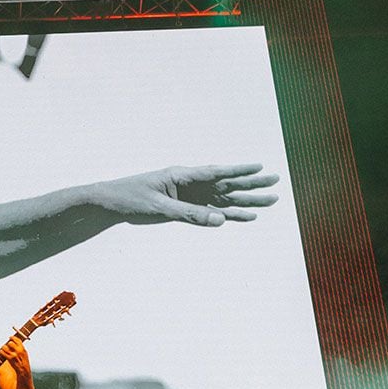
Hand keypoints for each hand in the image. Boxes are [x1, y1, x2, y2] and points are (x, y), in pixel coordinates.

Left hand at [0, 335, 30, 366]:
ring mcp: (13, 355)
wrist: (23, 370)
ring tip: (4, 348)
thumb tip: (15, 340)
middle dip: (8, 343)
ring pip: (5, 347)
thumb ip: (20, 347)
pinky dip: (1, 351)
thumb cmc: (23, 361)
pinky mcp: (9, 359)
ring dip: (3, 347)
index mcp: (23, 349)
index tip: (10, 337)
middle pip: (10, 343)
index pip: (17, 340)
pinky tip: (2, 351)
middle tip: (7, 344)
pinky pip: (2, 352)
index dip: (13, 337)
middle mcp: (18, 351)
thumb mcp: (25, 353)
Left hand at [100, 164, 278, 227]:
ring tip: (271, 201)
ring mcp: (189, 196)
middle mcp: (189, 184)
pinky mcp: (185, 208)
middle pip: (226, 184)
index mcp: (182, 176)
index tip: (260, 167)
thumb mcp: (160, 208)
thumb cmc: (131, 199)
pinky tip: (246, 217)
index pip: (216, 172)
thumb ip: (190, 214)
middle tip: (277, 182)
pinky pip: (212, 212)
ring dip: (246, 201)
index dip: (239, 171)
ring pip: (224, 199)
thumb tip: (221, 221)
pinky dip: (230, 215)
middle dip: (252, 184)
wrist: (110, 204)